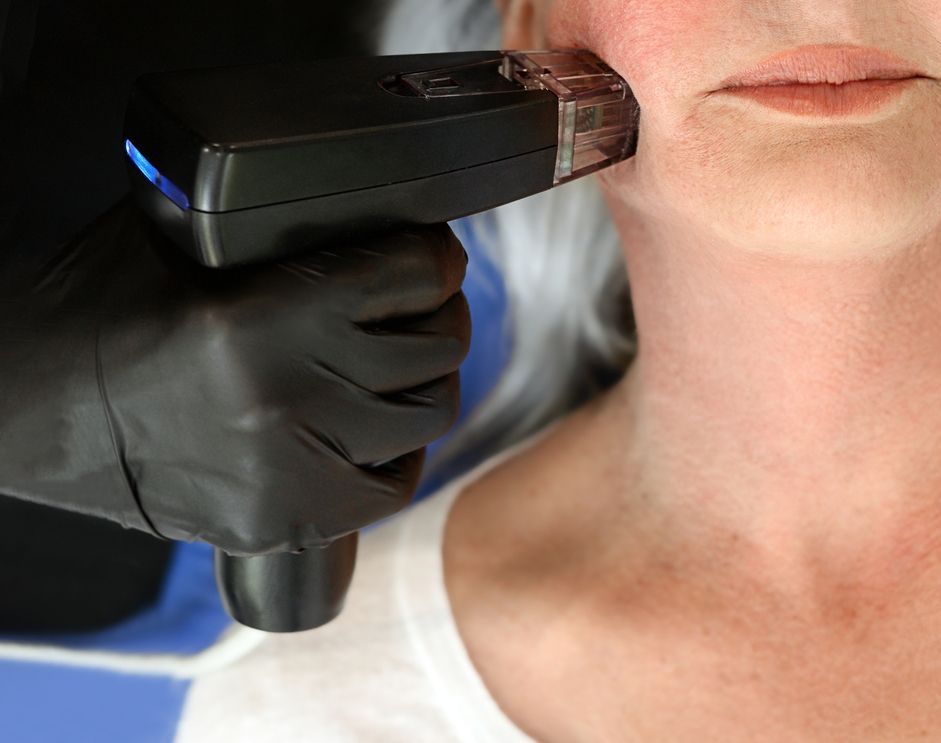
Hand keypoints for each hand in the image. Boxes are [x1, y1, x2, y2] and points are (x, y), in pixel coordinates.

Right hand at [0, 198, 469, 554]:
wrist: (33, 407)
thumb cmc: (100, 308)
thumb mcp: (179, 228)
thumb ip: (279, 219)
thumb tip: (374, 214)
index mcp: (261, 316)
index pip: (410, 275)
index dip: (432, 258)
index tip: (431, 257)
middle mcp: (284, 399)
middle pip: (435, 346)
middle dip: (438, 313)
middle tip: (422, 304)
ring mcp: (289, 471)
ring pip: (428, 414)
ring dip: (423, 379)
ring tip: (398, 362)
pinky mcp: (286, 521)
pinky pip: (394, 482)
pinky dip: (395, 448)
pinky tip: (369, 425)